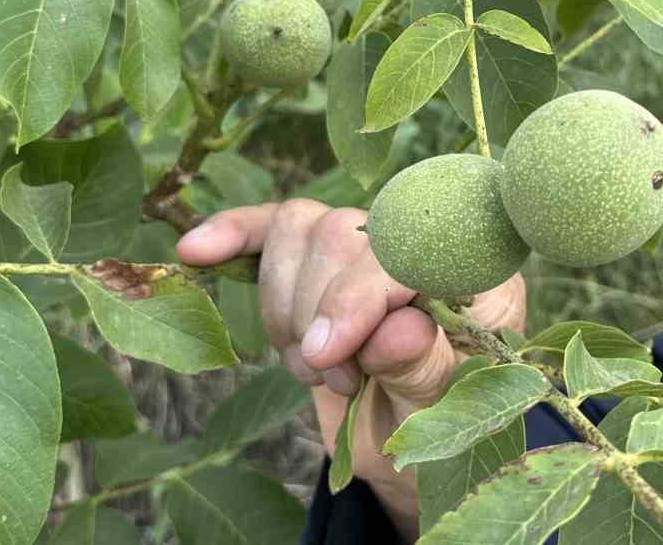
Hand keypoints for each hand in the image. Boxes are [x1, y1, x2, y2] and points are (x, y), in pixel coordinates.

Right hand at [176, 199, 526, 537]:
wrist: (404, 437)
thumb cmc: (435, 419)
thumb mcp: (441, 407)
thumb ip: (424, 366)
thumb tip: (396, 331)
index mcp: (467, 266)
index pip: (399, 252)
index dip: (354, 300)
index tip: (327, 356)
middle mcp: (413, 236)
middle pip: (338, 234)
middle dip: (318, 316)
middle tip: (339, 381)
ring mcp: (359, 238)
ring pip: (295, 230)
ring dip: (285, 309)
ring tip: (319, 369)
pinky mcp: (309, 255)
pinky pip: (267, 227)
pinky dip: (231, 237)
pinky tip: (195, 251)